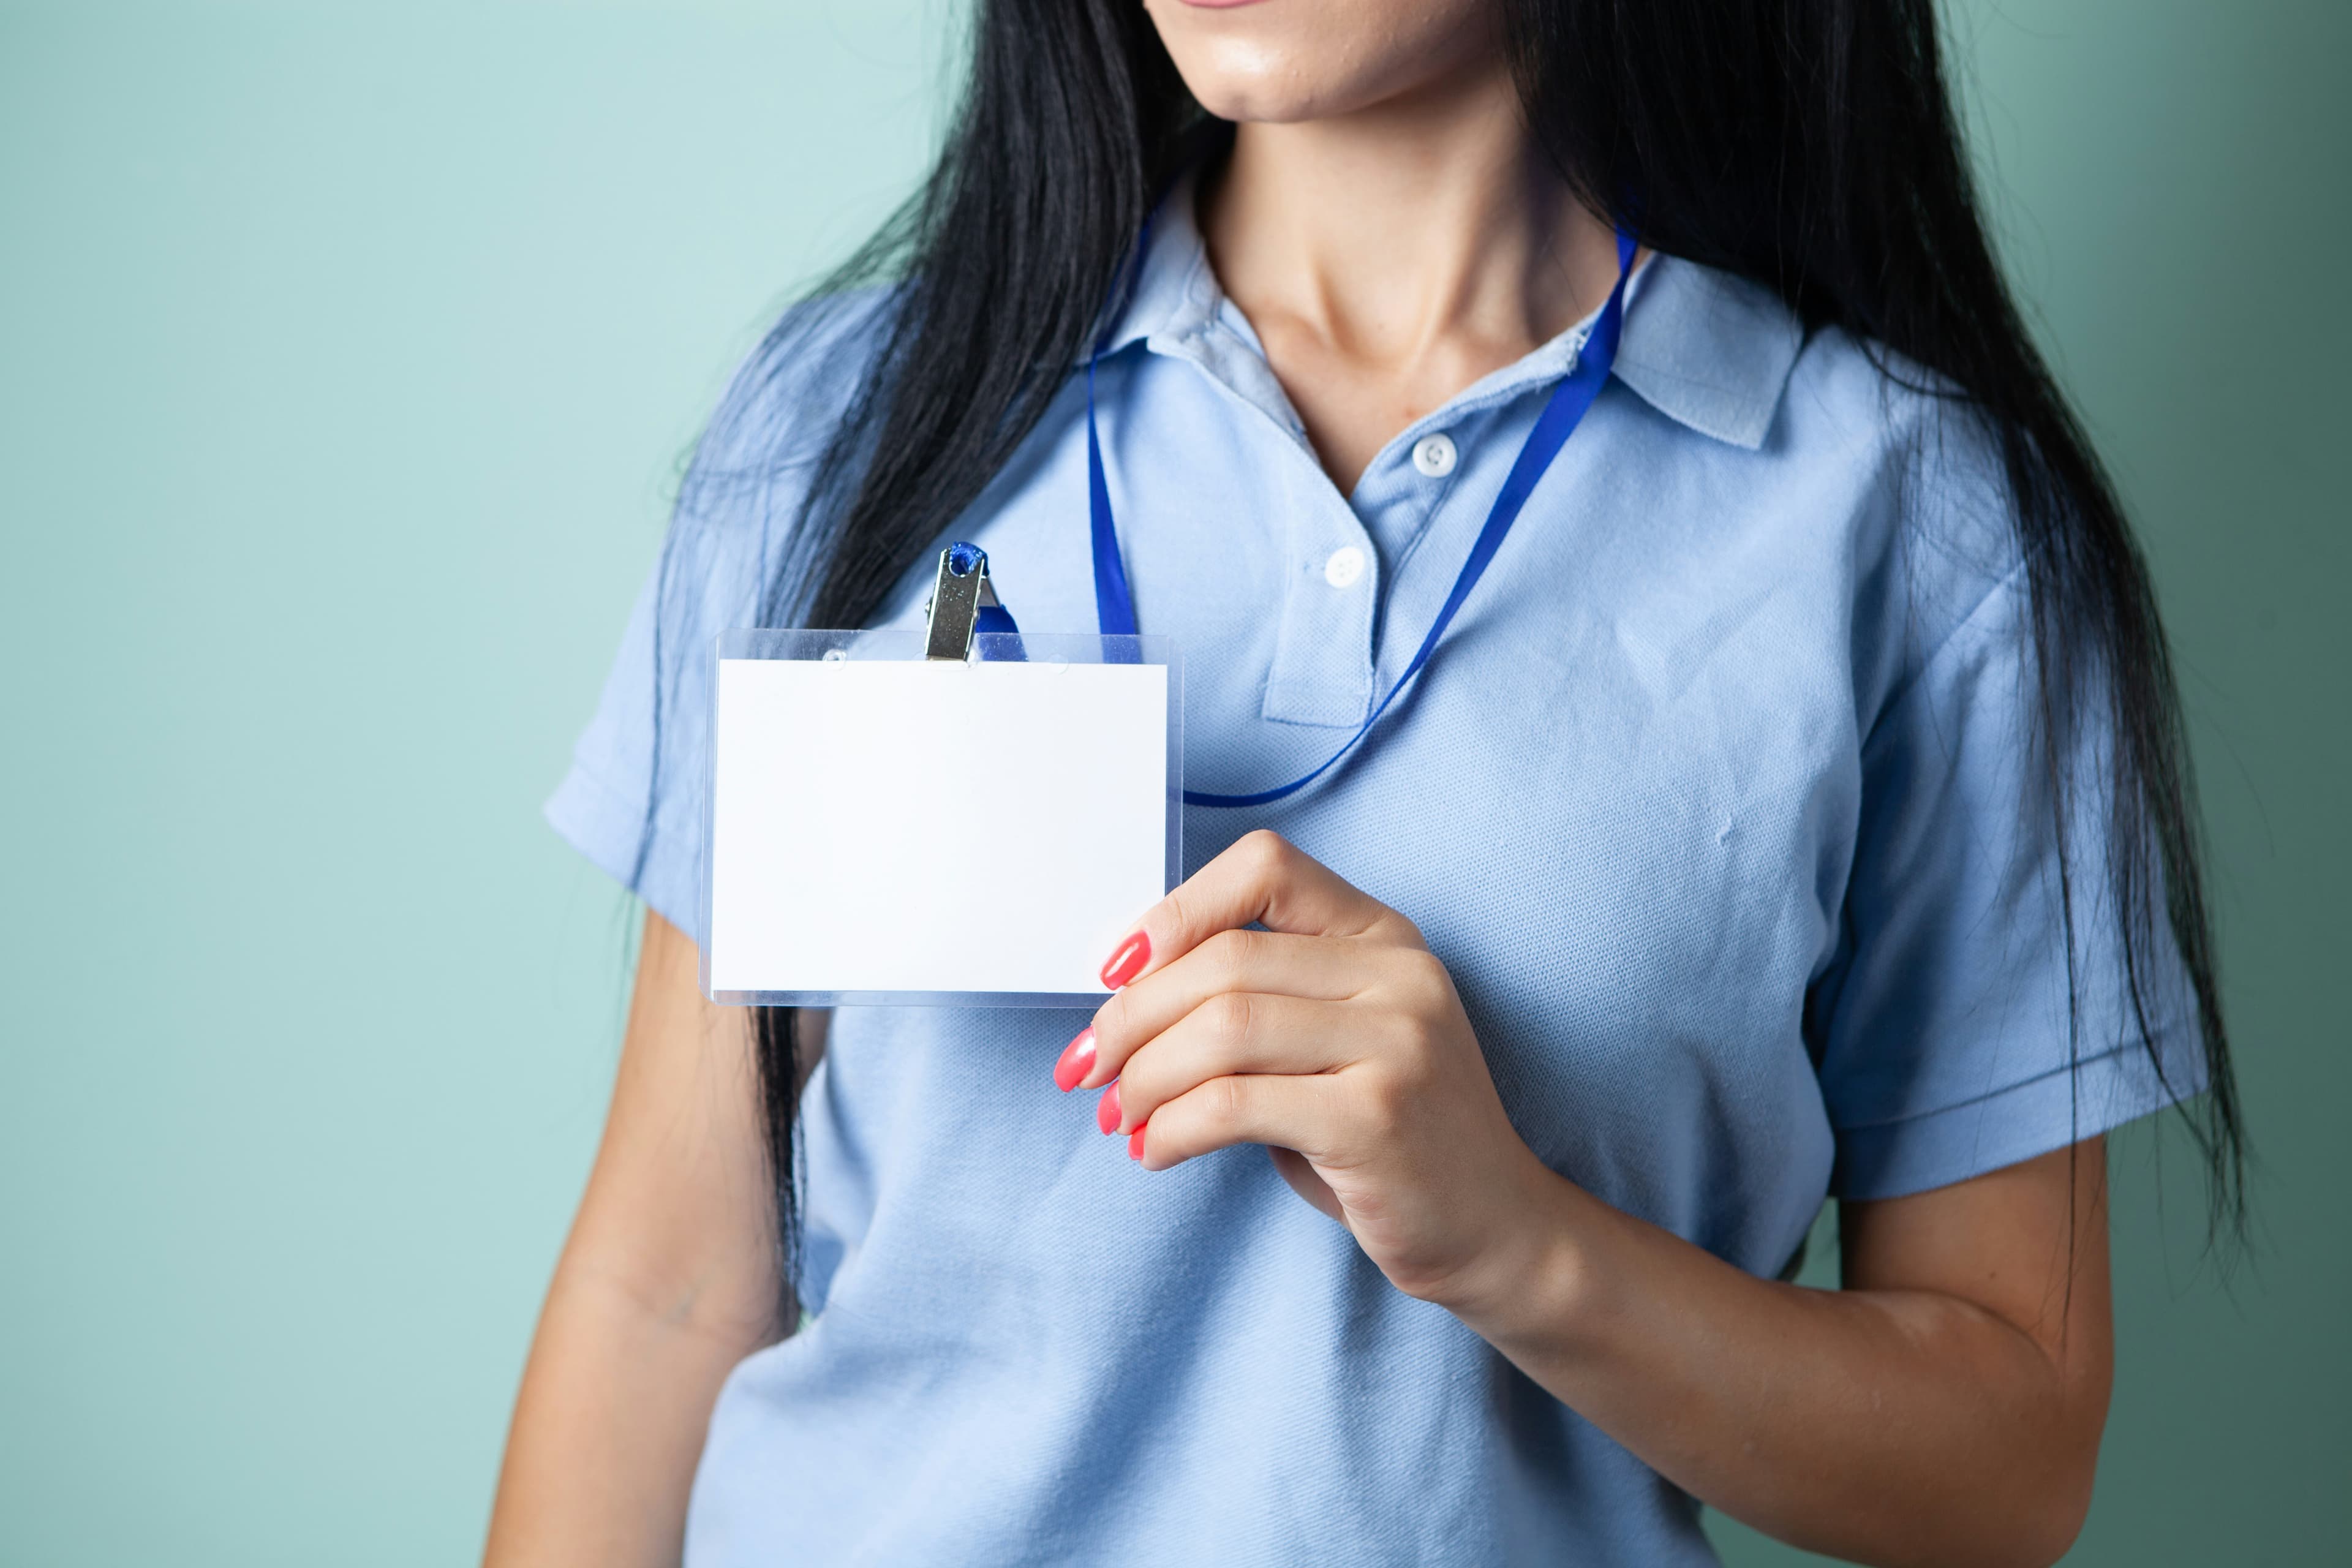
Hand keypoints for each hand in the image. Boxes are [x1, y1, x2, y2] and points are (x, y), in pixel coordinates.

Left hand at [1055, 830, 1560, 1310]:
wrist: (1494, 1230)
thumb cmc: (1387, 1137)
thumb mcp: (1335, 1042)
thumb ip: (1259, 1001)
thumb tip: (1124, 994)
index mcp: (1383, 936)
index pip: (1266, 868)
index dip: (1176, 910)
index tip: (1117, 972)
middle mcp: (1399, 974)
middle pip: (1223, 960)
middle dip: (1131, 1018)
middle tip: (1088, 1068)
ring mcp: (1397, 1042)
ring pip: (1221, 1029)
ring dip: (1144, 1077)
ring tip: (1120, 1114)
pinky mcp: (1377, 1117)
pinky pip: (1235, 1104)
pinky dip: (1172, 1128)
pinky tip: (1156, 1151)